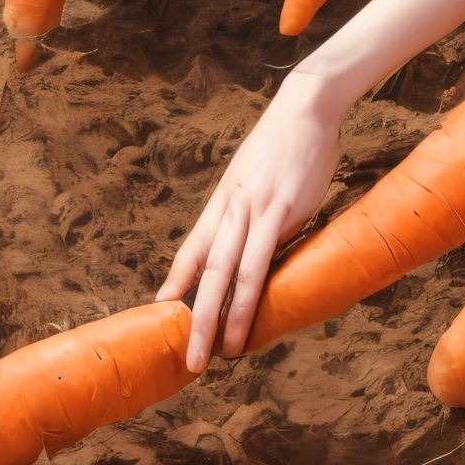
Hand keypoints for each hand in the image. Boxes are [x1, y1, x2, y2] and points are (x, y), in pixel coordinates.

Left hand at [157, 68, 344, 370]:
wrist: (304, 106)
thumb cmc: (286, 144)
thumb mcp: (257, 178)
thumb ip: (253, 214)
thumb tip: (259, 250)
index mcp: (223, 201)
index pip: (192, 249)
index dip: (176, 283)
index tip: (160, 314)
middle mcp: (230, 208)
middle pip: (205, 271)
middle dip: (193, 318)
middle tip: (187, 358)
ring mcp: (253, 208)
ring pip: (230, 272)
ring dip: (223, 317)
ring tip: (219, 353)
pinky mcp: (280, 209)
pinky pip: (261, 259)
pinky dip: (251, 294)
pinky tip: (251, 317)